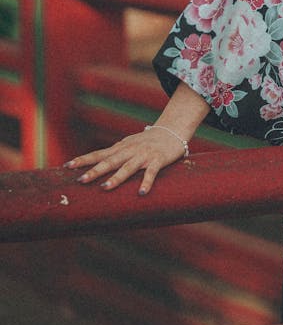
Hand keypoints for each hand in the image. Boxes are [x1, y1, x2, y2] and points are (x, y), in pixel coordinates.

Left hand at [65, 127, 186, 195]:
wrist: (172, 131)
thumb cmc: (148, 141)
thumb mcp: (129, 144)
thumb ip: (115, 153)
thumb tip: (96, 162)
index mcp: (121, 147)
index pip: (99, 154)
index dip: (83, 160)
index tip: (68, 166)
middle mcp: (130, 150)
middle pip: (110, 161)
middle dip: (95, 171)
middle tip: (80, 180)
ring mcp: (144, 155)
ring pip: (128, 167)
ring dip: (116, 177)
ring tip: (105, 188)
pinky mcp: (158, 160)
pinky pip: (151, 172)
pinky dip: (146, 182)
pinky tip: (141, 193)